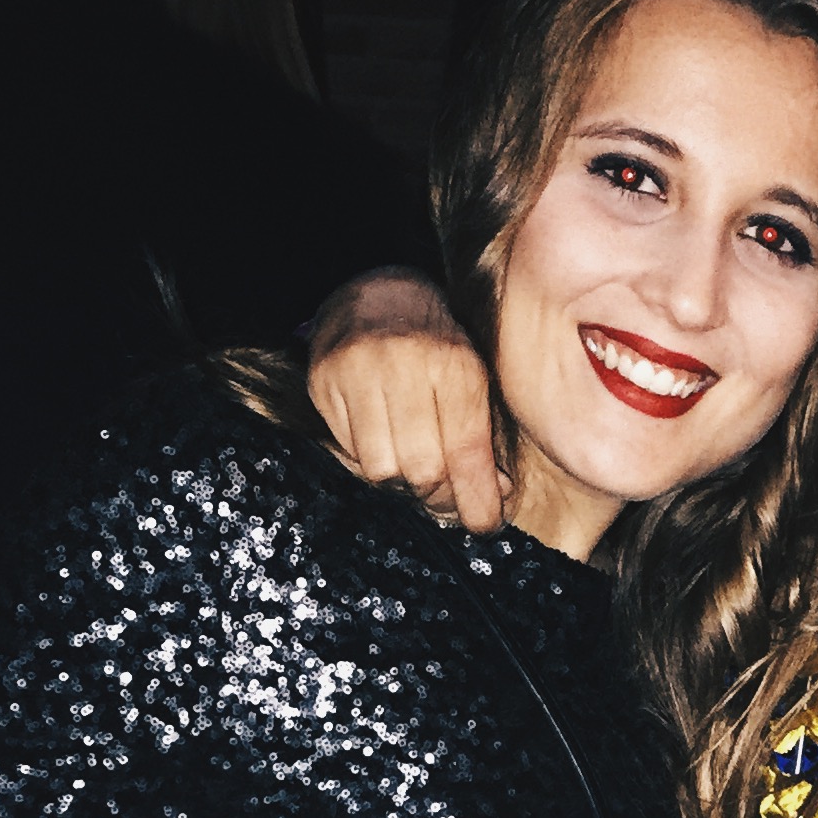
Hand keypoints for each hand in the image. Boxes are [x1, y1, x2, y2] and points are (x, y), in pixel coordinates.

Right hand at [306, 268, 502, 530]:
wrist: (379, 294)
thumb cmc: (437, 345)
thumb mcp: (473, 378)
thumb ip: (484, 437)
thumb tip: (494, 498)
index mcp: (453, 362)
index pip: (465, 451)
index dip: (476, 499)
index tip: (484, 523)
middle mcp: (403, 363)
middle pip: (421, 468)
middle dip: (438, 494)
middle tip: (445, 494)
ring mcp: (356, 371)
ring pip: (381, 468)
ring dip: (402, 482)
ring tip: (413, 468)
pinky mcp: (323, 382)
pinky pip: (349, 452)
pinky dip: (371, 461)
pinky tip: (385, 443)